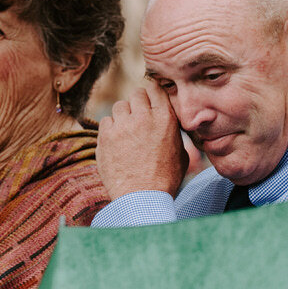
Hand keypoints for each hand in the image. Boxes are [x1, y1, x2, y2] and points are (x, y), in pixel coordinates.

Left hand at [98, 78, 186, 198]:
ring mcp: (122, 125)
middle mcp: (143, 117)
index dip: (152, 94)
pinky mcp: (106, 136)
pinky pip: (106, 121)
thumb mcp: (181, 154)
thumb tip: (171, 126)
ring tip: (127, 132)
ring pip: (119, 106)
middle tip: (137, 118)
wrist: (142, 198)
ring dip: (123, 116)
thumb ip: (175, 134)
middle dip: (137, 104)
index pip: (155, 89)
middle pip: (136, 94)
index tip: (150, 101)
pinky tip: (116, 142)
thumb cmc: (165, 180)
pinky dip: (110, 129)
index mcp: (165, 119)